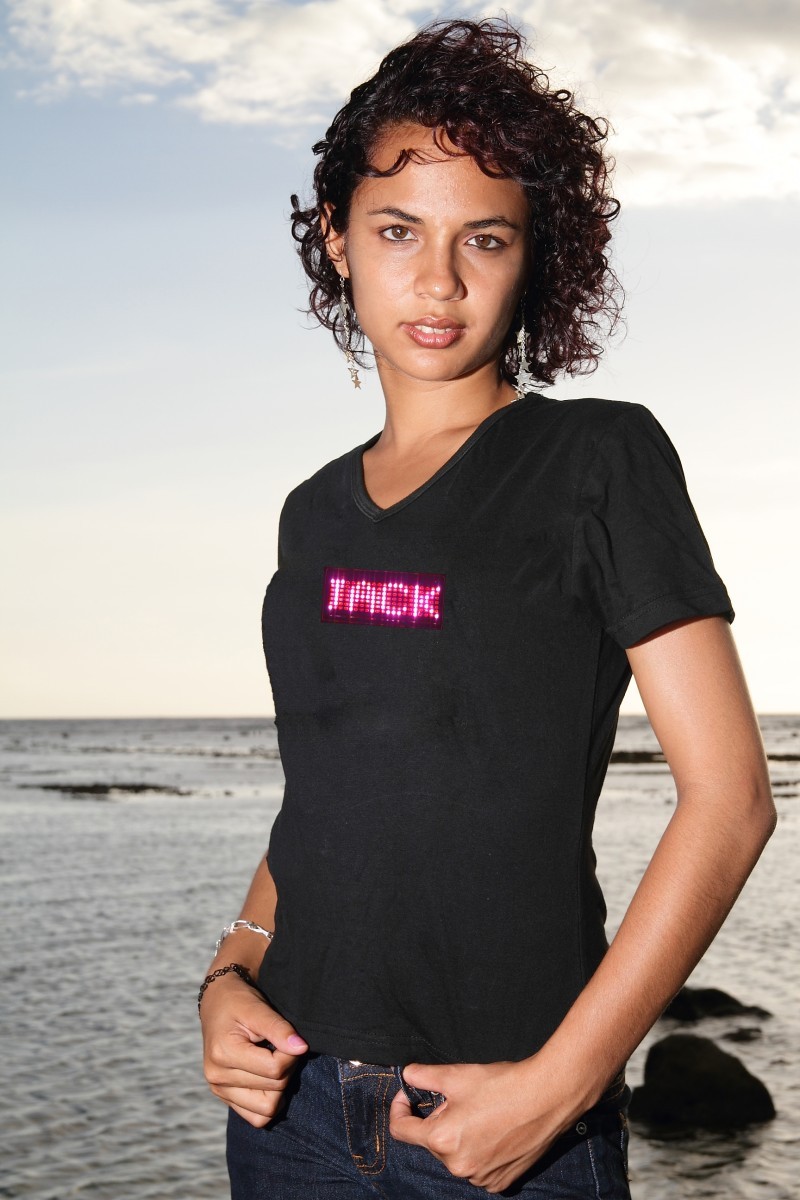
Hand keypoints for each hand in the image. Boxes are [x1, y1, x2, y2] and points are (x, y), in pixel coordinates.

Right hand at [201, 972, 307, 1126]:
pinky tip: (270, 1080)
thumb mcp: (258, 1008)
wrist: (217, 1004)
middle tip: (284, 1047)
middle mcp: (217, 1077)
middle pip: (273, 1090)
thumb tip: (302, 1048)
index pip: (273, 1070)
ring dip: (280, 1088)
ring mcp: (219, 1090)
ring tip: (276, 1063)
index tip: (291, 1039)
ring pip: (266, 1111)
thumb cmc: (238, 1002)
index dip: (291, 1055)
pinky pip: (256, 1118)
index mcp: (223, 1054)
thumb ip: (280, 1029)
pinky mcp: (225, 1097)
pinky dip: (269, 1103)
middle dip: (287, 1069)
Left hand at [389, 1059, 574, 1193]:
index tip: (409, 1095)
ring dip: (460, 1137)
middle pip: (432, 1142)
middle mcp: (457, 1166)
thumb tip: (407, 1075)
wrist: (547, 1098)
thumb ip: (423, 1076)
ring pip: (455, 1156)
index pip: (401, 1130)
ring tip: (482, 1115)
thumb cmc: (502, 1085)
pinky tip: (494, 1133)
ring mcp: (479, 1178)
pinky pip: (477, 1169)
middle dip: (439, 1120)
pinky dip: (478, 1152)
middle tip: (461, 1100)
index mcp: (441, 1140)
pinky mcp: (499, 1183)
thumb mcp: (456, 1075)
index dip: (400, 1108)